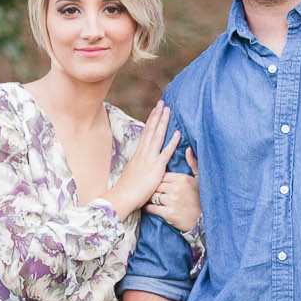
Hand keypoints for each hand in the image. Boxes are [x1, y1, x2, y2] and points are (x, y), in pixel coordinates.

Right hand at [108, 102, 179, 218]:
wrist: (123, 197)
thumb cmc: (126, 190)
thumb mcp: (132, 175)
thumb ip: (139, 168)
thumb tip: (141, 167)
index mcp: (138, 155)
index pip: (145, 134)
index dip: (151, 122)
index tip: (155, 111)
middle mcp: (143, 153)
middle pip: (150, 130)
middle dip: (156, 115)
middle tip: (162, 103)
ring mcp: (149, 159)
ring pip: (157, 136)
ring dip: (163, 122)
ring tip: (168, 110)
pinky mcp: (156, 168)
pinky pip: (166, 152)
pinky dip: (172, 142)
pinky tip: (178, 133)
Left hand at [146, 148, 198, 232]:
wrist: (203, 221)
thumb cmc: (200, 199)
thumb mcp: (199, 179)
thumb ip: (193, 163)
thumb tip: (188, 149)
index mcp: (182, 179)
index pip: (162, 175)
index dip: (158, 179)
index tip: (157, 182)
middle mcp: (176, 189)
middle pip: (156, 184)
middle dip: (152, 188)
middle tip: (147, 190)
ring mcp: (172, 201)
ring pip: (152, 196)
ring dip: (149, 198)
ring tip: (147, 198)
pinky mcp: (168, 213)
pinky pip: (152, 208)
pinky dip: (148, 208)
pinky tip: (148, 207)